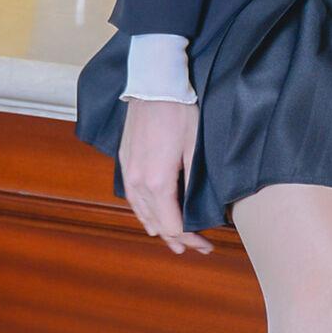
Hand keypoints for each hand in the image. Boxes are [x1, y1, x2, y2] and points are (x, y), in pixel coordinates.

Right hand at [119, 97, 214, 253]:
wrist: (155, 85)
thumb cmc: (180, 113)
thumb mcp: (196, 150)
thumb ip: (194, 184)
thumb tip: (199, 209)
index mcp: (157, 183)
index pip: (172, 225)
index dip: (190, 239)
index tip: (206, 245)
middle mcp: (138, 182)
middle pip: (156, 223)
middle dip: (177, 239)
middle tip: (196, 248)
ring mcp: (128, 172)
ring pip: (141, 212)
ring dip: (158, 228)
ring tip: (173, 241)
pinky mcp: (125, 161)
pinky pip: (132, 197)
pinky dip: (144, 213)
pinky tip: (150, 217)